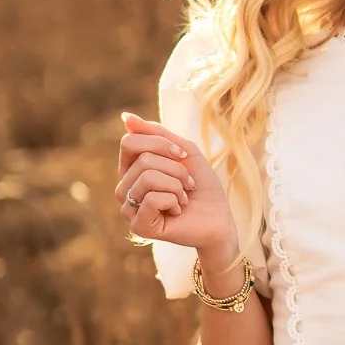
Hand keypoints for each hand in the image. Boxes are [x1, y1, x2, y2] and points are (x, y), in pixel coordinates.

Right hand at [115, 110, 234, 254]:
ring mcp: (129, 209)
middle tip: (187, 184)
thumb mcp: (183, 151)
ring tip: (183, 198)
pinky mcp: (139, 227)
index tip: (183, 155)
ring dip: (177, 185)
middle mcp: (125, 189)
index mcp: (131, 170)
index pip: (129, 142)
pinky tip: (177, 212)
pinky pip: (152, 199)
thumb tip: (126, 117)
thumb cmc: (202, 187)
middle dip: (176, 169)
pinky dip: (174, 201)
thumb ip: (156, 134)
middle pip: (143, 160)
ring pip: (148, 177)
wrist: (220, 219)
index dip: (160, 144)